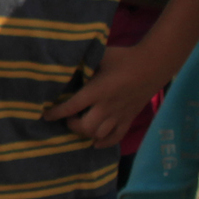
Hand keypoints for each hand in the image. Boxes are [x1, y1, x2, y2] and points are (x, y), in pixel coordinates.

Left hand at [43, 42, 159, 146]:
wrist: (152, 65)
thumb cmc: (123, 57)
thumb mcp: (100, 56)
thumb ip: (84, 64)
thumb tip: (66, 66)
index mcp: (98, 90)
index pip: (72, 106)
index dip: (57, 113)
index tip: (46, 115)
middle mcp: (107, 107)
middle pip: (86, 127)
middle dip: (72, 125)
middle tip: (68, 117)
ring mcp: (119, 115)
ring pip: (99, 134)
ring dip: (86, 133)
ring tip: (80, 124)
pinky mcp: (129, 118)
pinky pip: (116, 137)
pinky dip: (104, 142)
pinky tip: (95, 142)